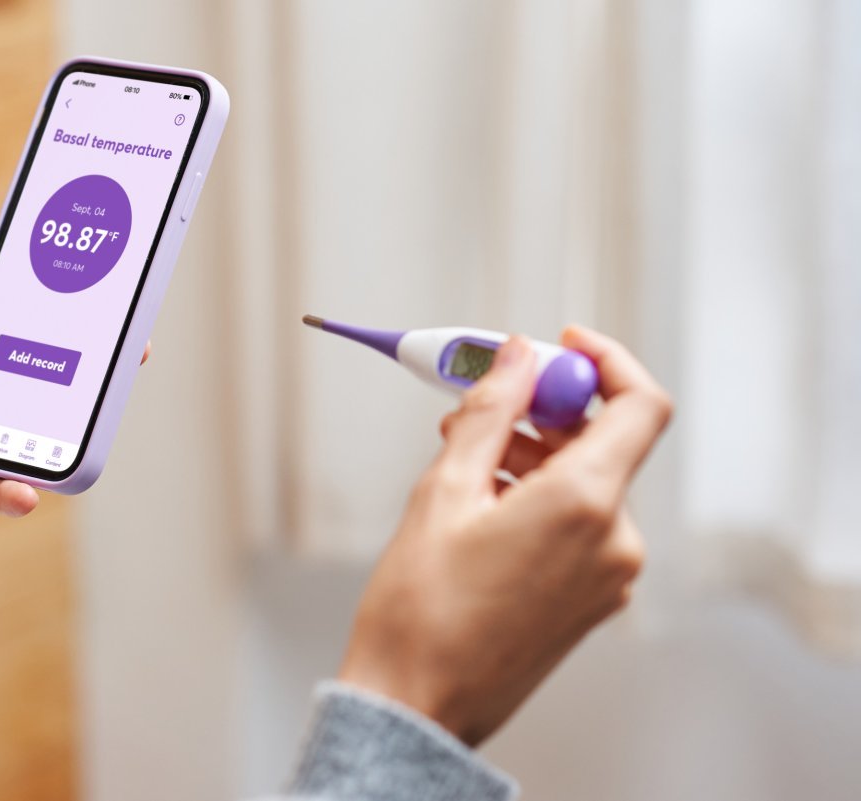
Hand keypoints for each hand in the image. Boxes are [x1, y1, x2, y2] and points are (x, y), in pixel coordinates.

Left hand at [0, 263, 149, 697]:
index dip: (13, 291)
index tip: (54, 271)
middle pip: (20, 368)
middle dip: (64, 355)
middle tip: (108, 344)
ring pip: (29, 428)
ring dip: (57, 426)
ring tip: (84, 420)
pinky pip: (11, 486)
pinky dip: (21, 489)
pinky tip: (22, 490)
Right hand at [337, 327, 671, 745]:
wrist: (416, 706)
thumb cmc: (420, 608)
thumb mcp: (444, 491)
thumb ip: (490, 412)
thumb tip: (519, 355)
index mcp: (584, 505)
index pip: (638, 405)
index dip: (605, 363)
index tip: (562, 345)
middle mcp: (613, 541)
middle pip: (603, 442)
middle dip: (544, 410)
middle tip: (481, 401)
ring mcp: (608, 577)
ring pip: (586, 484)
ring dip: (534, 455)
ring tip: (464, 456)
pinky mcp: (592, 602)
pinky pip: (580, 525)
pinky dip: (540, 498)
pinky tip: (483, 502)